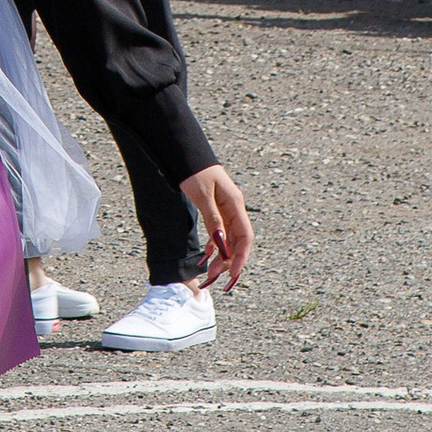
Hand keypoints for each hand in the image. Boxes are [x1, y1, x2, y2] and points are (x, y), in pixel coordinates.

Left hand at [180, 162, 254, 290]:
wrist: (185, 154)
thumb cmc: (194, 171)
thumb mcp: (202, 195)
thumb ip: (213, 218)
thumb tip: (221, 243)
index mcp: (235, 204)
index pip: (245, 236)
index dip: (241, 257)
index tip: (232, 274)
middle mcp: (234, 208)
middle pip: (238, 241)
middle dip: (229, 262)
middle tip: (215, 277)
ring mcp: (226, 209)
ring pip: (229, 240)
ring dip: (221, 257)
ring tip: (209, 273)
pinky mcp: (216, 209)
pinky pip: (219, 233)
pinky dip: (213, 247)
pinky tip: (205, 257)